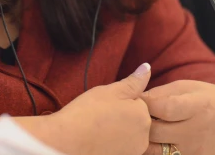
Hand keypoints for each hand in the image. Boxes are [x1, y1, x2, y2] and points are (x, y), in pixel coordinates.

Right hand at [6, 63, 152, 154]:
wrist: (66, 142)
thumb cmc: (86, 114)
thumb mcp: (110, 90)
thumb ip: (133, 81)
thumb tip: (147, 68)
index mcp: (142, 115)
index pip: (138, 102)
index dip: (120, 100)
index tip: (105, 104)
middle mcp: (144, 137)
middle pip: (136, 120)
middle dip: (122, 116)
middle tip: (101, 116)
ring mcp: (133, 152)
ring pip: (128, 135)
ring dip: (118, 131)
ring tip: (99, 129)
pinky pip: (121, 148)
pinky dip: (112, 144)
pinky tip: (99, 141)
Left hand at [140, 80, 214, 154]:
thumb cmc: (209, 99)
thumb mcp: (189, 87)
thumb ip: (161, 92)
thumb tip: (136, 98)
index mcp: (197, 106)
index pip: (163, 108)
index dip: (144, 103)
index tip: (137, 100)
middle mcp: (196, 131)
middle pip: (156, 131)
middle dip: (140, 123)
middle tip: (135, 116)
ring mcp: (194, 150)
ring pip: (156, 151)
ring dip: (145, 140)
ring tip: (143, 130)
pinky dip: (156, 151)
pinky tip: (156, 141)